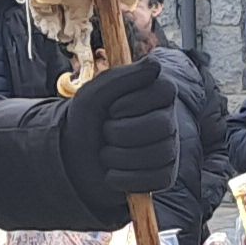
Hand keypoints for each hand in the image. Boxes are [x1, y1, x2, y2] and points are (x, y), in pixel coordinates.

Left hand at [57, 56, 187, 206]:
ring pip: (158, 153)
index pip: (164, 90)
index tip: (112, 108)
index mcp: (156, 94)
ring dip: (118, 156)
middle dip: (121, 132)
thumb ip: (119, 78)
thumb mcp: (93, 95)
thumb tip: (154, 64)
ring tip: (105, 153)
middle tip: (106, 132)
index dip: (133, 101)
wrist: (76, 159)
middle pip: (162, 125)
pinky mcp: (164, 176)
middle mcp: (169, 119)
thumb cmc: (87, 121)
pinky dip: (124, 178)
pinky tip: (112, 173)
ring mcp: (169, 148)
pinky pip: (154, 179)